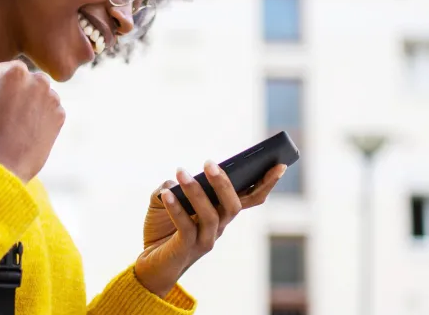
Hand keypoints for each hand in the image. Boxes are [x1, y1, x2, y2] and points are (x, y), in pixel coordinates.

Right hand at [0, 60, 64, 181]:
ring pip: (34, 96)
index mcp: (15, 71)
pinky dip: (36, 120)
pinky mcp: (59, 120)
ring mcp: (53, 101)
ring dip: (23, 106)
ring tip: (8, 128)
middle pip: (20, 83)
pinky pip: (47, 112)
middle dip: (8, 96)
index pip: (0, 72)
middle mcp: (39, 81)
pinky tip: (21, 134)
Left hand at [133, 162, 287, 296]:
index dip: (266, 183)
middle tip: (209, 163)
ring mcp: (205, 240)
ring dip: (196, 192)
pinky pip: (186, 227)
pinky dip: (176, 209)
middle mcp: (219, 228)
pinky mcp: (186, 249)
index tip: (280, 164)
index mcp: (222, 213)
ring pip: (211, 215)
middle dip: (225, 184)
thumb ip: (171, 186)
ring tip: (180, 173)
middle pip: (233, 206)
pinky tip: (166, 194)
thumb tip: (175, 180)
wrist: (149, 264)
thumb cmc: (161, 229)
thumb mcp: (164, 200)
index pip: (251, 198)